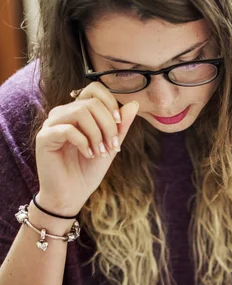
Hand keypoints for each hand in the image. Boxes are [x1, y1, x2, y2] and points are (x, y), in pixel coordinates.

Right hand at [35, 82, 138, 215]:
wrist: (72, 194)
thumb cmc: (89, 169)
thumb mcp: (111, 146)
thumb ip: (121, 126)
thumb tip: (133, 103)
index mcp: (78, 112)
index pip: (94, 89)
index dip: (111, 103)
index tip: (120, 125)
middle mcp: (63, 113)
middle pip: (90, 102)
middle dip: (108, 125)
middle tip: (113, 146)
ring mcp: (52, 124)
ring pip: (80, 112)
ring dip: (97, 134)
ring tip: (101, 152)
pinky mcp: (44, 138)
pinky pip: (67, 129)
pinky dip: (84, 142)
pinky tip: (89, 155)